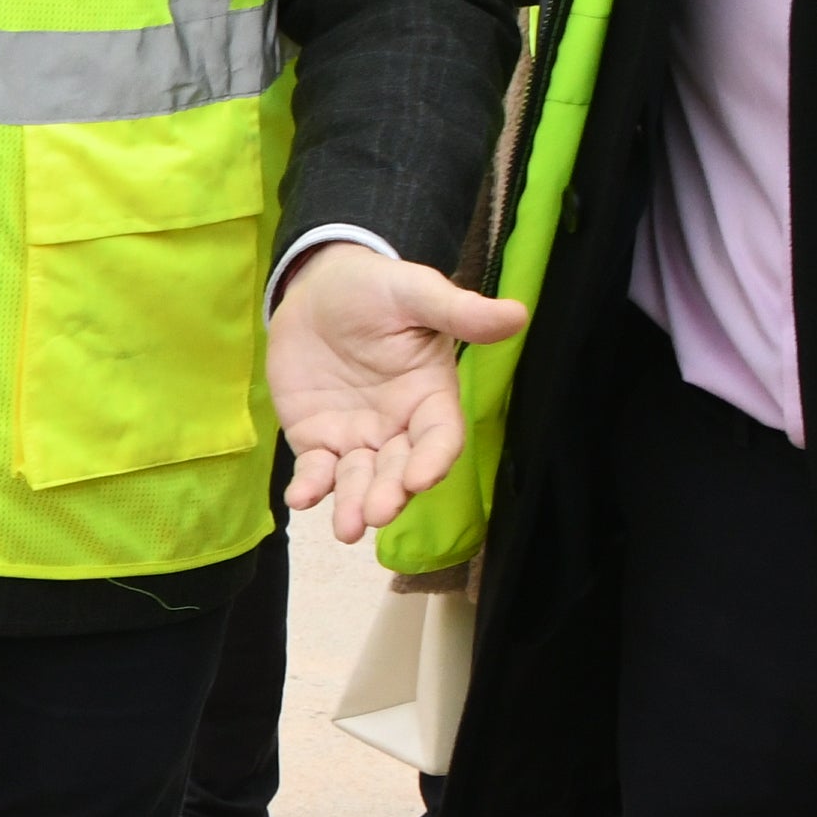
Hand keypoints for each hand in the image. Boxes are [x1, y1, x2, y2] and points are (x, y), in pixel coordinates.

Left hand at [269, 242, 525, 539]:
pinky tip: (300, 499)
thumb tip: (517, 314)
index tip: (420, 478)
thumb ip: (459, 311)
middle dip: (391, 493)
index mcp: (430, 396)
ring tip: (347, 528)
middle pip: (400, 469)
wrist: (316, 287)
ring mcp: (357, 436)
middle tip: (378, 513)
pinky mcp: (317, 438)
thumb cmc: (375, 289)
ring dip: (354, 503)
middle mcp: (398, 426)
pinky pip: (316, 470)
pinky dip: (309, 486)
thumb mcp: (416, 292)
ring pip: (360, 480)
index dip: (434, 459)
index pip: (441, 437)